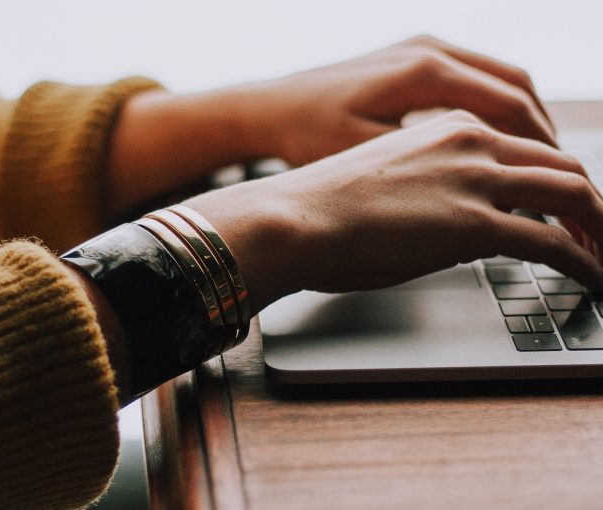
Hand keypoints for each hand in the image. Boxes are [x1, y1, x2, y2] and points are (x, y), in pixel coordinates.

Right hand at [185, 111, 602, 311]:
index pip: (527, 149)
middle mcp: (471, 142)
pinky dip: (584, 263)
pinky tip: (593, 279)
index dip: (557, 182)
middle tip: (601, 235)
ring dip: (599, 230)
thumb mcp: (387, 181)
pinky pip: (553, 242)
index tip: (566, 210)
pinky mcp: (473, 222)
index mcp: (448, 127)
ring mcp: (475, 179)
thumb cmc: (321, 206)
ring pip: (572, 194)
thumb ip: (434, 190)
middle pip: (563, 165)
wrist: (291, 217)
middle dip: (593, 204)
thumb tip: (457, 226)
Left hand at [240, 35, 555, 165]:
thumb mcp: (368, 157)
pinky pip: (473, 77)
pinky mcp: (410, 58)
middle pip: (515, 85)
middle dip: (542, 131)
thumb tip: (486, 186)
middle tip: (557, 174)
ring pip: (498, 78)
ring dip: (522, 117)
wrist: (269, 108)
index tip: (557, 179)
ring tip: (536, 161)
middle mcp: (429, 49)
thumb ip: (430, 166)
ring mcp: (421, 48)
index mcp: (424, 72)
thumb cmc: (306, 133)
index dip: (540, 146)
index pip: (509, 105)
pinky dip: (495, 107)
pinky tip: (495, 140)